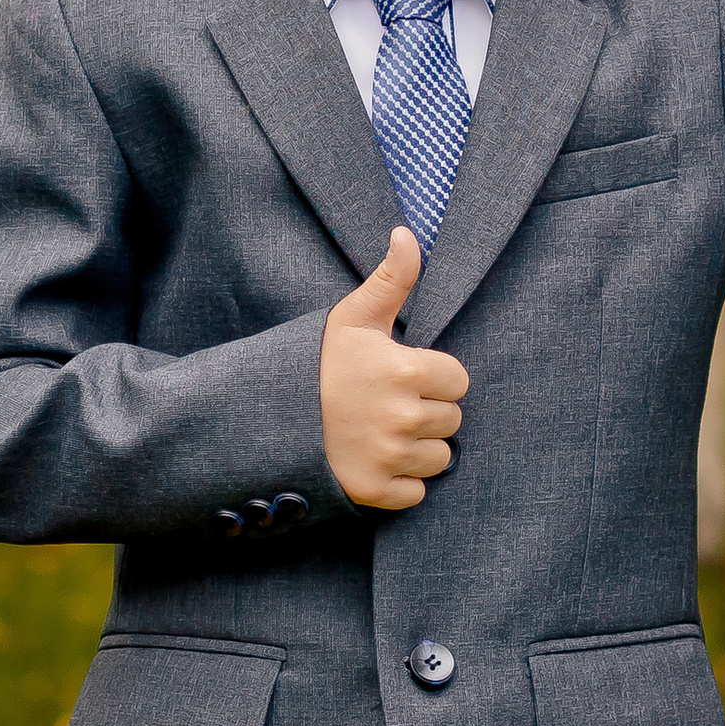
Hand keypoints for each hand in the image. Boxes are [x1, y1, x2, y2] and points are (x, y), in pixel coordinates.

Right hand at [321, 227, 469, 508]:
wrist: (265, 417)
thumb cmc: (317, 363)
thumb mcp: (353, 316)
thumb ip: (391, 278)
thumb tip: (407, 233)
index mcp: (407, 372)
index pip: (458, 380)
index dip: (433, 377)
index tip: (403, 375)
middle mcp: (404, 418)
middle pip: (452, 420)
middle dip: (427, 411)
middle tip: (387, 403)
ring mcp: (389, 458)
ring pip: (439, 458)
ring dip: (418, 448)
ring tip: (382, 431)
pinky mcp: (375, 492)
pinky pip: (416, 492)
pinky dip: (400, 481)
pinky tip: (374, 459)